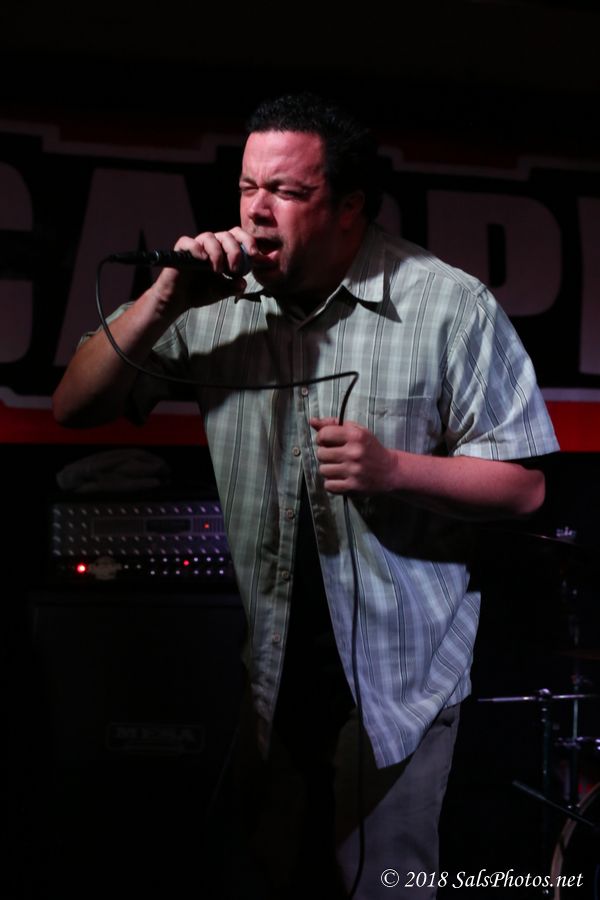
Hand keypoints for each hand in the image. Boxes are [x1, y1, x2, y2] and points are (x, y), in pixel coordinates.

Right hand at [150, 227, 266, 320]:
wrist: (179, 301)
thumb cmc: (201, 292)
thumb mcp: (222, 291)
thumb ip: (233, 287)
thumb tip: (243, 283)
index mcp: (224, 250)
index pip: (238, 237)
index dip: (248, 241)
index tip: (255, 254)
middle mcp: (211, 245)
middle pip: (226, 235)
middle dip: (234, 251)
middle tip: (234, 269)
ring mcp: (196, 246)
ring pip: (209, 237)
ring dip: (217, 253)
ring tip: (218, 271)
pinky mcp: (181, 251)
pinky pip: (188, 242)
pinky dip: (196, 248)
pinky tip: (202, 259)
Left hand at [311, 418, 398, 493]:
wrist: (390, 471)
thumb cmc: (370, 449)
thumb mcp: (356, 431)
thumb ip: (333, 424)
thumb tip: (312, 421)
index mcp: (356, 436)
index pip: (324, 434)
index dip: (322, 438)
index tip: (327, 442)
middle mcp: (354, 453)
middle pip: (321, 454)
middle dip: (325, 455)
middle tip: (336, 456)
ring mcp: (354, 471)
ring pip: (323, 470)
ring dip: (328, 469)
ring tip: (339, 467)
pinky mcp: (353, 487)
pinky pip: (329, 485)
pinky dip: (332, 483)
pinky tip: (342, 478)